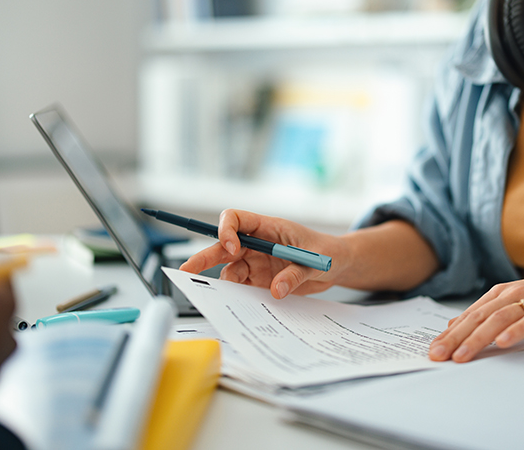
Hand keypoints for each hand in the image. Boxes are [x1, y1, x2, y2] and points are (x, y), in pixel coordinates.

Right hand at [180, 209, 342, 298]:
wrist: (337, 266)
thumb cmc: (328, 253)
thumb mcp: (317, 262)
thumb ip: (296, 274)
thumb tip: (276, 290)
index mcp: (269, 228)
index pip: (237, 219)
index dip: (227, 230)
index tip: (232, 247)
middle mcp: (258, 244)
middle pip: (223, 246)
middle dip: (204, 257)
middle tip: (187, 270)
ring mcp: (256, 262)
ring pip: (229, 269)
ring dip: (224, 283)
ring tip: (223, 298)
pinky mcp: (259, 280)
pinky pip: (242, 287)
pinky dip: (236, 296)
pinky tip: (235, 305)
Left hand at [428, 265, 523, 362]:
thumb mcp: (515, 302)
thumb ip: (488, 313)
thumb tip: (456, 326)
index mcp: (499, 294)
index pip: (468, 316)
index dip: (449, 333)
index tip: (434, 349)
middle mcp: (510, 296)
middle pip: (477, 319)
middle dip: (455, 339)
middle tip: (438, 355)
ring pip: (496, 321)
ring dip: (477, 339)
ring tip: (462, 356)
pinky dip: (514, 332)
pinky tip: (502, 343)